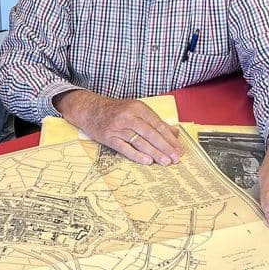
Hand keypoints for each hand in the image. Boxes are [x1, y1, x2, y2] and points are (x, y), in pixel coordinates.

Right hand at [53, 90, 180, 164]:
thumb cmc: (116, 111)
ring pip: (139, 141)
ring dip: (154, 153)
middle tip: (175, 158)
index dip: (169, 138)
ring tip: (165, 162)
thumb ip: (156, 121)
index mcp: (138, 108)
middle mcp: (128, 116)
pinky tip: (147, 160)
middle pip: (150, 133)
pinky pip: (124, 148)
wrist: (90, 109)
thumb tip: (174, 132)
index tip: (178, 149)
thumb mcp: (136, 110)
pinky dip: (136, 155)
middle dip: (164, 147)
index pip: (158, 125)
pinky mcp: (108, 137)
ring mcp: (118, 127)